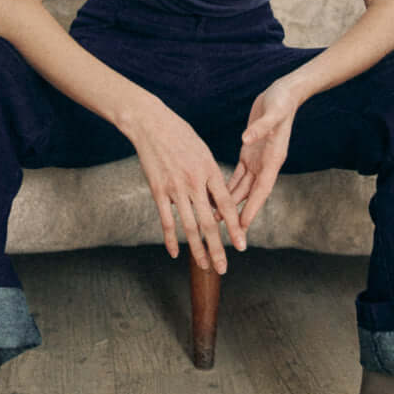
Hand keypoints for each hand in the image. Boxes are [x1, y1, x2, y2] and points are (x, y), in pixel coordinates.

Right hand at [131, 100, 247, 272]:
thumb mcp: (203, 153)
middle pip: (208, 223)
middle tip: (223, 269)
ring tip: (204, 266)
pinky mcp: (158, 190)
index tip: (241, 246)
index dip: (234, 228)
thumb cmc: (180, 136)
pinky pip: (166, 220)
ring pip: (189, 226)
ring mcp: (175, 188)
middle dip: (217, 249)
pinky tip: (175, 253)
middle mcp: (194, 182)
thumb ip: (211, 179)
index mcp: (209, 171)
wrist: (151, 124)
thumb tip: (218, 206)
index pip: (226, 206)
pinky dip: (171, 238)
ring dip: (197, 250)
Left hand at [228, 79, 301, 231]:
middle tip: (223, 231)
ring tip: (214, 217)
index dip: (251, 208)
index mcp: (273, 159)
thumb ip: (261, 128)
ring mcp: (257, 159)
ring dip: (228, 202)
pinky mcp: (248, 151)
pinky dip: (226, 185)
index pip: (261, 190)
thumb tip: (246, 139)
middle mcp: (265, 164)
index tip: (241, 226)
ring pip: (241, 187)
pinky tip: (215, 195)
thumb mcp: (273, 114)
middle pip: (249, 194)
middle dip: (237, 212)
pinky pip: (236, 174)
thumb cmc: (281, 102)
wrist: (283, 93)